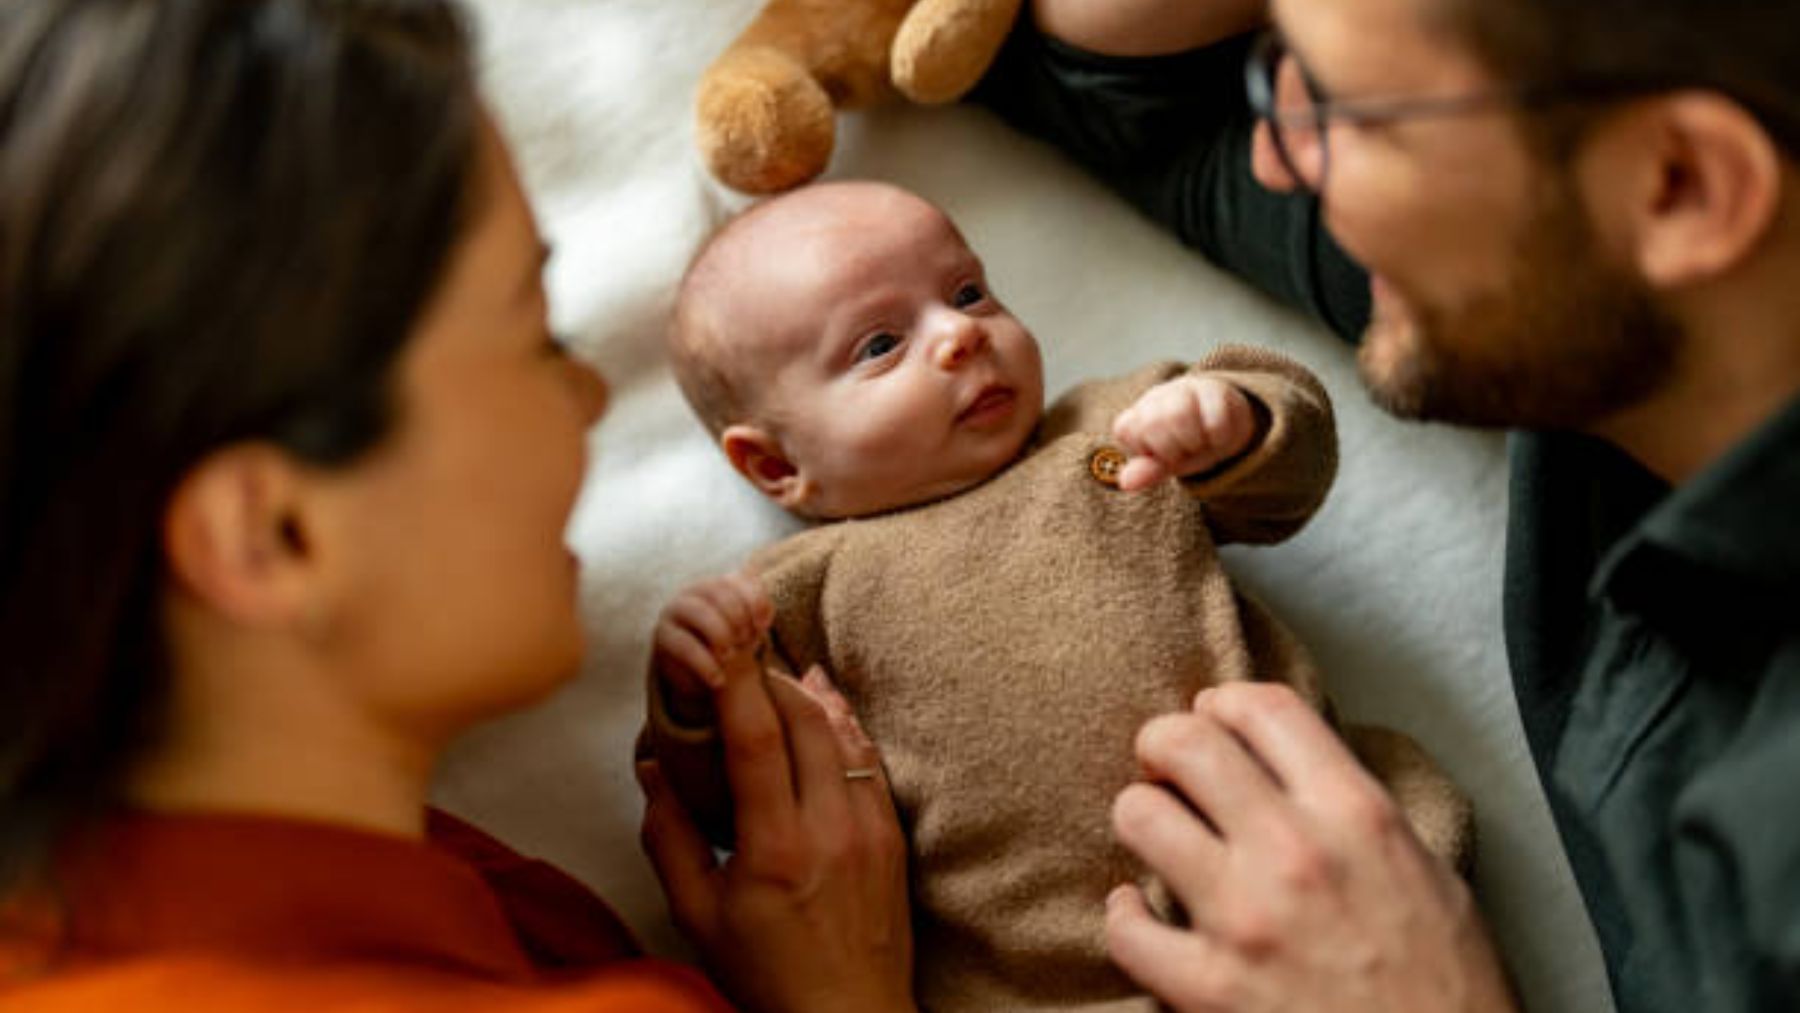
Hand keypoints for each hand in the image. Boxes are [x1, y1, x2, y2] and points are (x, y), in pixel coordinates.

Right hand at [639, 650, 914, 1012]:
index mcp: (774, 848)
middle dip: (773, 680)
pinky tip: (828, 712)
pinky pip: (869, 765)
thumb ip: (670, 839)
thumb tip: (652, 770)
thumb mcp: (697, 917)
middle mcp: (828, 829)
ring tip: (784, 672)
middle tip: (745, 659)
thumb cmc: (766, 975)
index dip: (737, 685)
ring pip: (844, 737)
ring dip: (812, 699)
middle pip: (807, 721)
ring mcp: (869, 830)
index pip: (756, 741)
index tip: (719, 649)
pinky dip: (846, 731)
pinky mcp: (892, 838)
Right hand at [651, 572, 773, 720]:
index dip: (754, 600)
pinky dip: (705, 663)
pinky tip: (718, 680)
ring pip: (698, 611)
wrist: (701, 672)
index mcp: (718, 585)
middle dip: (736, 617)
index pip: (738, 580)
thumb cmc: (730, 644)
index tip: (762, 626)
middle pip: (717, 592)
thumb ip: (759, 614)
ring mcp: (675, 610)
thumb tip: (762, 617)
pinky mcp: (664, 636)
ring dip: (719, 633)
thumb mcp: (749, 629)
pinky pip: (684, 645)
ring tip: (730, 656)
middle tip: (744, 640)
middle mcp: (694, 591)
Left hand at [1105, 683, 1517, 1012]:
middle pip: (1186, 744)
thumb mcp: (1427, 872)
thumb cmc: (1448, 988)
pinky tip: (1140, 914)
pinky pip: (1127, 927)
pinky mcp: (1209, 988)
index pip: (1265, 709)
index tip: (1213, 716)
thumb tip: (1298, 771)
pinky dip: (1126, 916)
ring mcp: (1245, 919)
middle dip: (1164, 745)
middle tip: (1166, 766)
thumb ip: (1358, 814)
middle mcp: (1295, 851)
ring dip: (1142, 819)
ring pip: (1140, 815)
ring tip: (1158, 836)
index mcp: (1357, 815)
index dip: (1225, 702)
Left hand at [1111, 375, 1259, 491]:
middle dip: (1171, 449)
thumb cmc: (1185, 447)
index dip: (1146, 450)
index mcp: (1137, 416)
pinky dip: (1217, 437)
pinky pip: (1213, 419)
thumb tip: (1126, 483)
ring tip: (1200, 443)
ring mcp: (1184, 389)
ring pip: (1179, 414)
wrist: (1222, 426)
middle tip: (1184, 450)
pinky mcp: (1213, 389)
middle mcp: (1156, 397)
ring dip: (1194, 441)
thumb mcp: (1165, 464)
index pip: (1126, 430)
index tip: (1162, 455)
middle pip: (1153, 422)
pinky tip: (1217, 436)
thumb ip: (1148, 471)